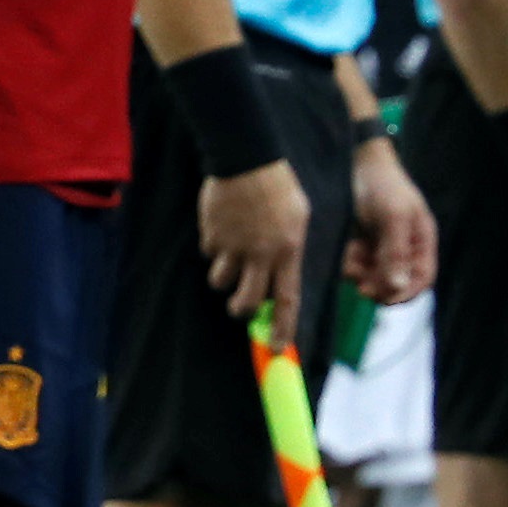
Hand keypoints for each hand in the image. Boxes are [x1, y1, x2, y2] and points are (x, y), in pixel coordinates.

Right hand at [198, 158, 309, 324]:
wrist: (247, 157)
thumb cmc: (278, 185)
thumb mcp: (298, 218)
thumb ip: (289, 251)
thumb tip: (279, 283)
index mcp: (288, 251)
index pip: (287, 300)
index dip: (281, 328)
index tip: (275, 349)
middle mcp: (261, 253)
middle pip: (247, 301)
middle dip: (241, 310)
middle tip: (239, 306)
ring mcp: (234, 245)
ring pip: (221, 281)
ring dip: (224, 275)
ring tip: (230, 254)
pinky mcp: (212, 235)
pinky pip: (209, 253)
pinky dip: (214, 247)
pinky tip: (223, 225)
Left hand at [345, 136, 437, 304]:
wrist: (353, 162)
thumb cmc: (381, 185)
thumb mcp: (392, 217)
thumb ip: (396, 252)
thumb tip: (398, 286)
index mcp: (421, 240)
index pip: (423, 279)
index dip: (407, 293)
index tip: (385, 299)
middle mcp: (404, 246)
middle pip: (397, 282)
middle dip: (379, 287)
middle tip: (362, 287)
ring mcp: (382, 245)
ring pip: (374, 277)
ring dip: (362, 275)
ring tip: (352, 262)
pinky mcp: (362, 243)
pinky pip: (357, 266)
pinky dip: (351, 264)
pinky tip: (347, 252)